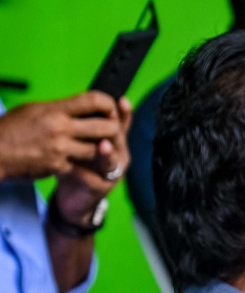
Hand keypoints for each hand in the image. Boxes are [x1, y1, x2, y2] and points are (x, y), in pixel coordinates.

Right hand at [0, 92, 127, 186]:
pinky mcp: (59, 166)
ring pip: (97, 149)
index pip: (93, 100)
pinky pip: (79, 164)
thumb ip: (60, 109)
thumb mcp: (34, 110)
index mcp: (54, 110)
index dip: (108, 103)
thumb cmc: (11, 130)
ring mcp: (61, 149)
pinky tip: (69, 159)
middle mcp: (60, 128)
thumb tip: (83, 108)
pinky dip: (77, 163)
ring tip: (94, 146)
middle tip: (112, 130)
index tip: (110, 108)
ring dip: (98, 149)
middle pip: (105, 127)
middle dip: (113, 129)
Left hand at [54, 96, 131, 224]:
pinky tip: (73, 169)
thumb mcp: (82, 140)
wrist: (73, 195)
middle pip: (119, 139)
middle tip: (107, 119)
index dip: (125, 113)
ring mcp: (112, 172)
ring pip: (112, 160)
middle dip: (113, 129)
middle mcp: (119, 155)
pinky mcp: (101, 188)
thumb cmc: (77, 161)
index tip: (122, 101)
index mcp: (115, 141)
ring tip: (102, 145)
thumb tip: (85, 97)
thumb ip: (86, 123)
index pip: (122, 123)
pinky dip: (83, 173)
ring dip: (107, 153)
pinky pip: (95, 179)